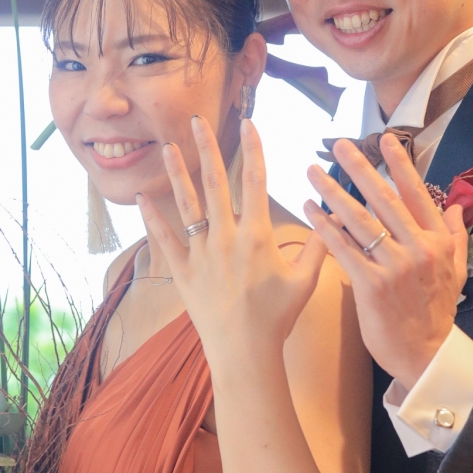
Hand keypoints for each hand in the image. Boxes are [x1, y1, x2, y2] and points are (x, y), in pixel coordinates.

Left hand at [136, 117, 327, 372]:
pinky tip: (142, 197)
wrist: (243, 352)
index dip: (254, 149)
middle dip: (207, 148)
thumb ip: (318, 246)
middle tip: (198, 120)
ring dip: (177, 173)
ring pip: (186, 204)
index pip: (255, 181)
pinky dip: (152, 218)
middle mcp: (226, 237)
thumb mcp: (306, 281)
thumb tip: (330, 216)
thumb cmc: (277, 318)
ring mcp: (201, 252)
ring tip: (167, 147)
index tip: (251, 122)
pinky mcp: (182, 270)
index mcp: (257, 235)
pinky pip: (165, 239)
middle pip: (215, 182)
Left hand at [303, 132, 468, 389]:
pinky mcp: (371, 285)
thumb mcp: (456, 271)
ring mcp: (394, 266)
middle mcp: (418, 249)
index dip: (400, 165)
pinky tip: (309, 211)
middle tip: (337, 144)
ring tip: (312, 173)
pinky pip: (344, 249)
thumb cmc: (435, 312)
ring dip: (333, 193)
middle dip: (359, 168)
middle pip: (384, 199)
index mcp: (437, 241)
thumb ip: (455, 236)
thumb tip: (455, 207)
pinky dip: (325, 228)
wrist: (424, 355)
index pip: (416, 194)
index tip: (385, 140)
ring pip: (360, 220)